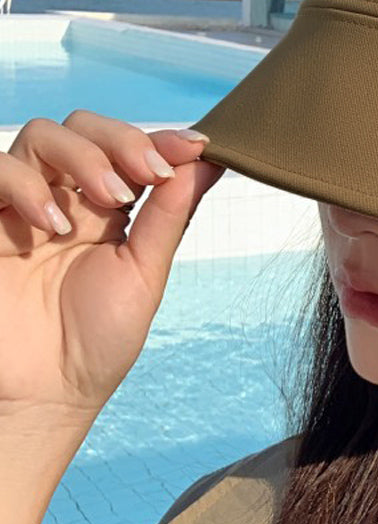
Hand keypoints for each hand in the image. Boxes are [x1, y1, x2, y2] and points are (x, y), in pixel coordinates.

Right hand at [0, 110, 224, 423]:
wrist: (44, 396)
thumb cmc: (96, 342)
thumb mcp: (144, 273)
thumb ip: (169, 215)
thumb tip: (209, 161)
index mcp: (108, 210)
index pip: (130, 149)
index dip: (159, 139)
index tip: (193, 146)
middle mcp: (65, 200)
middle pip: (84, 127)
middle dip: (122, 140)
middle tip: (147, 176)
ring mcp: (23, 207)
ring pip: (42, 136)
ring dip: (84, 156)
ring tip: (109, 199)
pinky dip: (27, 185)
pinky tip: (54, 224)